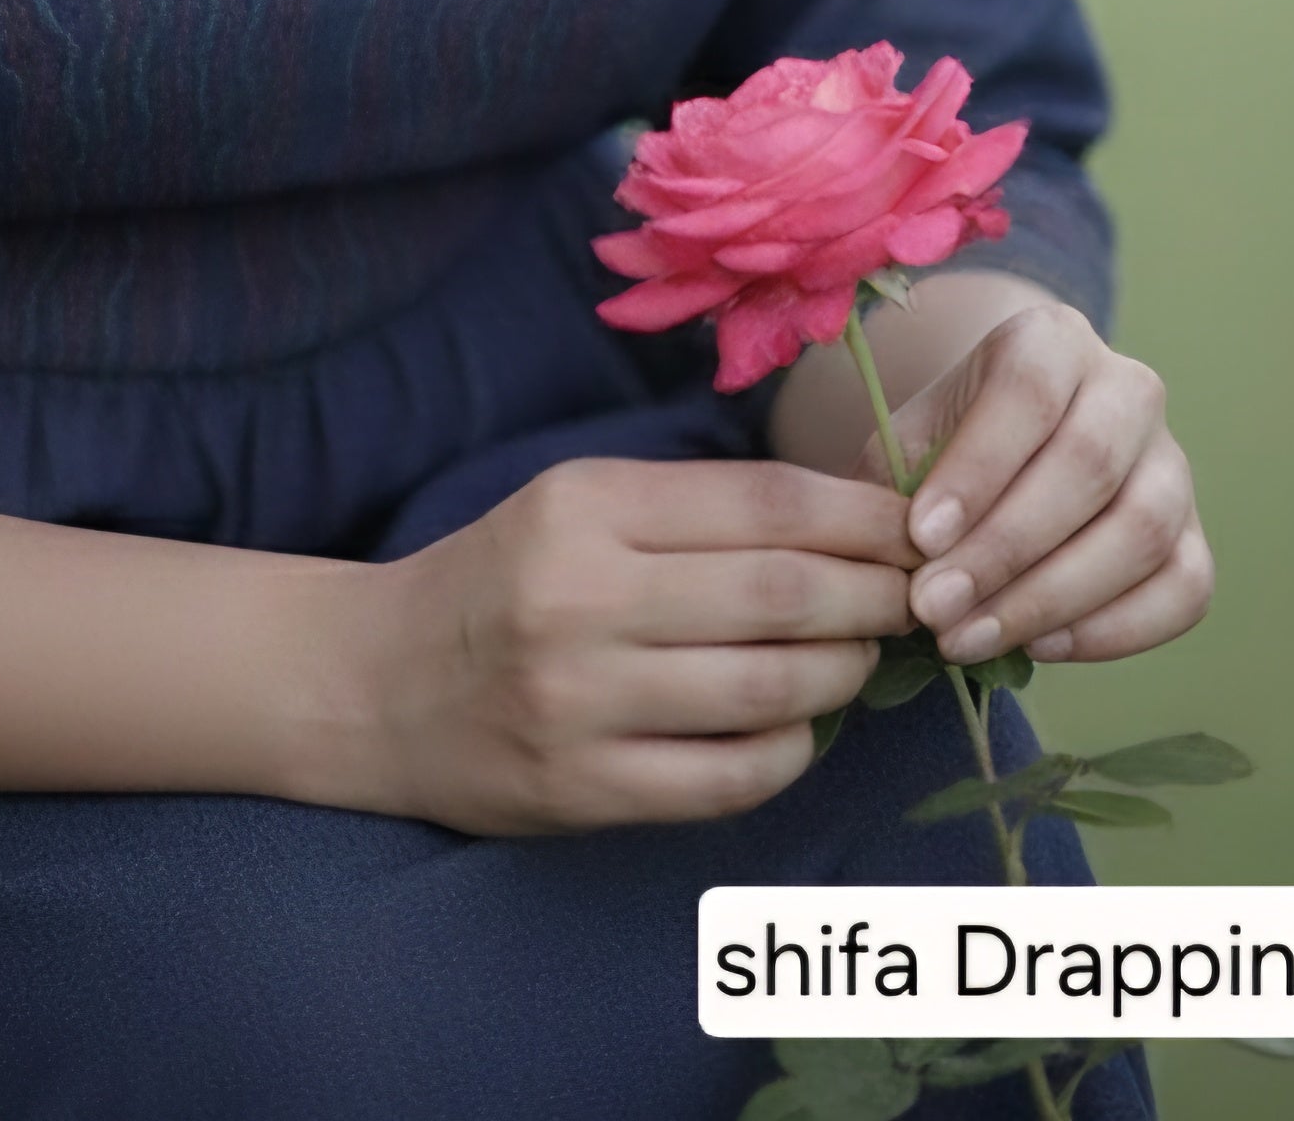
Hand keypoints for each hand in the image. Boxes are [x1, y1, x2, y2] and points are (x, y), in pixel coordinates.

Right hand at [347, 454, 919, 835]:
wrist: (374, 683)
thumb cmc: (502, 578)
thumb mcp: (576, 503)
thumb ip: (695, 508)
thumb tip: (846, 520)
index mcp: (587, 506)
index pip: (764, 503)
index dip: (862, 517)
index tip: (919, 527)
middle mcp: (583, 597)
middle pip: (782, 594)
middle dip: (875, 595)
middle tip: (919, 597)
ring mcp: (582, 702)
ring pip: (769, 688)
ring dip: (844, 674)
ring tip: (864, 658)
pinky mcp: (582, 789)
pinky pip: (728, 779)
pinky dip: (789, 752)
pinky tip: (799, 728)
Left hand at [881, 304, 1211, 668]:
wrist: (1008, 454)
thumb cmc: (949, 447)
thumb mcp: (910, 440)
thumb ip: (899, 486)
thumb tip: (897, 559)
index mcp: (1053, 338)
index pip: (1029, 392)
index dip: (978, 468)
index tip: (921, 537)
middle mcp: (1129, 388)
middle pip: (1091, 463)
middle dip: (1006, 548)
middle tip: (935, 607)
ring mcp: (1172, 463)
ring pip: (1144, 530)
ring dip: (1051, 598)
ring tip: (970, 638)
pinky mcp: (1195, 535)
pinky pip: (1184, 588)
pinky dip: (1114, 630)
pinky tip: (1039, 646)